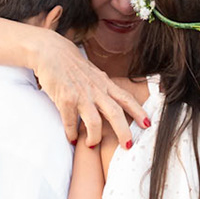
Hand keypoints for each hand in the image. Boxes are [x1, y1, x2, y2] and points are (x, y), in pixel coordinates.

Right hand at [30, 32, 146, 148]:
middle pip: (115, 113)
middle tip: (128, 146)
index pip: (126, 98)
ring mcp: (81, 95)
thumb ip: (103, 88)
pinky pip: (71, 123)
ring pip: (95, 122)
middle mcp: (96, 90)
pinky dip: (72, 133)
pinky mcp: (66, 99)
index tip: (148, 124)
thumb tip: (114, 100)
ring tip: (92, 145)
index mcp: (105, 84)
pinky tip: (72, 138)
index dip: (138, 112)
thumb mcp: (94, 74)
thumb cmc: (72, 65)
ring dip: (95, 138)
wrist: (51, 52)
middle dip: (124, 132)